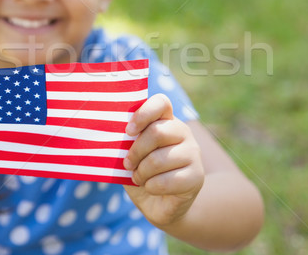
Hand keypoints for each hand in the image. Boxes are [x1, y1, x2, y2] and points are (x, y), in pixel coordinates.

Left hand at [123, 94, 204, 226]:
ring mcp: (193, 154)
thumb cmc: (143, 174)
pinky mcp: (197, 176)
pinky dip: (151, 187)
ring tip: (139, 178)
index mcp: (166, 121)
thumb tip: (111, 138)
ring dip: (142, 173)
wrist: (161, 205)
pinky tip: (151, 187)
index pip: (161, 103)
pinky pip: (166, 181)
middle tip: (127, 164)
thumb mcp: (131, 156)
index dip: (143, 113)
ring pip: (159, 159)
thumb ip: (126, 144)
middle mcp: (183, 133)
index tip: (128, 131)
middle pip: (157, 132)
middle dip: (136, 151)